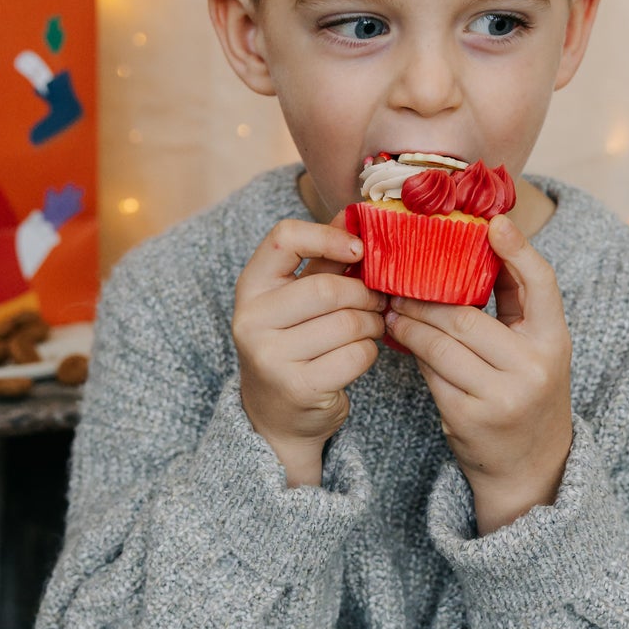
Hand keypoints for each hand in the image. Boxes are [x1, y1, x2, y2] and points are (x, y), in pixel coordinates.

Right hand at [234, 217, 385, 485]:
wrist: (275, 415)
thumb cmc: (293, 344)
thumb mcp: (296, 299)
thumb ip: (323, 260)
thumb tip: (354, 213)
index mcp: (250, 287)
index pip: (285, 238)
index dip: (328, 236)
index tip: (358, 250)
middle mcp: (251, 320)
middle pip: (328, 288)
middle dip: (365, 294)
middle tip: (378, 301)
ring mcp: (270, 356)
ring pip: (347, 323)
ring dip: (372, 324)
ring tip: (372, 327)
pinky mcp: (297, 386)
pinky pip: (355, 355)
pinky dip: (368, 352)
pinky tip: (359, 354)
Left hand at [383, 213, 573, 533]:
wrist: (530, 465)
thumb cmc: (527, 391)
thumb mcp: (536, 347)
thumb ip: (513, 302)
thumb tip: (480, 241)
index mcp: (555, 341)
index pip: (542, 284)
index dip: (518, 250)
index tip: (493, 222)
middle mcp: (533, 367)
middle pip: (467, 317)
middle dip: (426, 298)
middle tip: (398, 283)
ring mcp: (501, 395)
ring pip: (441, 345)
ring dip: (410, 324)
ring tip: (393, 310)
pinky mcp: (469, 417)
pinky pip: (431, 373)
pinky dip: (413, 352)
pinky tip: (400, 339)